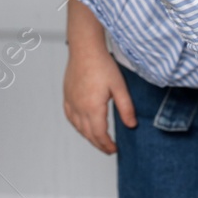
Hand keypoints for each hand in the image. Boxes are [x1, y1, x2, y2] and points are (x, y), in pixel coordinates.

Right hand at [64, 39, 135, 153]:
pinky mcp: (67, 95)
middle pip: (88, 134)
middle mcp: (79, 107)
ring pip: (78, 127)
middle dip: (98, 144)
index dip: (107, 145)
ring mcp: (71, 101)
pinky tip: (82, 125)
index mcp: (92, 107)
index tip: (114, 149)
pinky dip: (77, 125)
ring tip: (98, 139)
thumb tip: (131, 125)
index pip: (99, 134)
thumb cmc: (102, 65)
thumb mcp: (120, 87)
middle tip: (108, 149)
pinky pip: (70, 116)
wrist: (85, 49)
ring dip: (88, 136)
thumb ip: (126, 108)